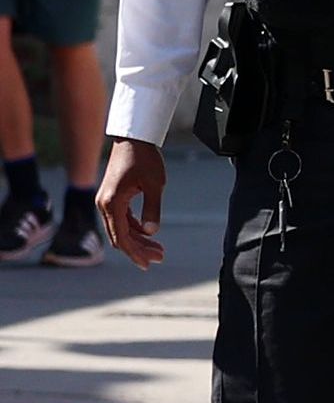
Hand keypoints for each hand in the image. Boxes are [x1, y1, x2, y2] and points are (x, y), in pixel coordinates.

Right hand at [92, 138, 163, 268]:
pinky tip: (149, 234)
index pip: (121, 237)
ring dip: (138, 240)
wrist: (133, 138)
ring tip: (158, 250)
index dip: (134, 253)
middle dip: (139, 250)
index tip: (148, 264)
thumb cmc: (145, 159)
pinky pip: (122, 219)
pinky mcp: (112, 197)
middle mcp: (104, 205)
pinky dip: (135, 228)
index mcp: (112, 204)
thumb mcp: (155, 184)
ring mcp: (107, 201)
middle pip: (120, 236)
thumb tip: (152, 232)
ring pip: (121, 228)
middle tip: (160, 258)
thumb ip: (152, 209)